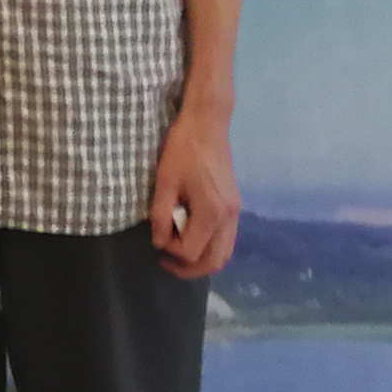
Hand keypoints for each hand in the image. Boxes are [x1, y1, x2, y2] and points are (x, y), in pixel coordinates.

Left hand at [148, 106, 239, 277]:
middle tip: (166, 261)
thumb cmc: (183, 148)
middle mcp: (229, 217)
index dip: (170, 250)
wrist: (207, 123)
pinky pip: (227, 239)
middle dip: (189, 268)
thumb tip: (159, 241)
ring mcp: (235, 212)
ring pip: (224, 253)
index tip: (156, 236)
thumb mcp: (165, 180)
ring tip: (178, 253)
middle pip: (215, 261)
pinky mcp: (235, 205)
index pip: (191, 250)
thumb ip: (161, 214)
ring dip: (202, 260)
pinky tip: (193, 237)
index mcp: (212, 212)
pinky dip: (211, 247)